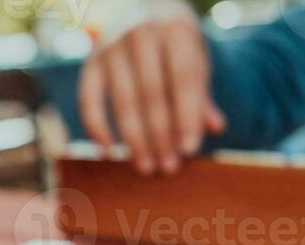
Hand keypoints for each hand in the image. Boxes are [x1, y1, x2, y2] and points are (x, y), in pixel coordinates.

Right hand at [78, 0, 226, 174]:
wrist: (139, 6)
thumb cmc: (173, 41)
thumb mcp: (194, 57)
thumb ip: (201, 93)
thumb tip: (215, 128)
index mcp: (175, 29)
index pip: (184, 79)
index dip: (187, 117)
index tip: (190, 150)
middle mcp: (141, 34)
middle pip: (152, 94)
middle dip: (161, 135)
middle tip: (167, 167)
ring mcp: (111, 47)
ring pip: (123, 101)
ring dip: (134, 139)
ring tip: (146, 167)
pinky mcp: (90, 62)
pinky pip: (89, 99)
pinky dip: (96, 127)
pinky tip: (108, 152)